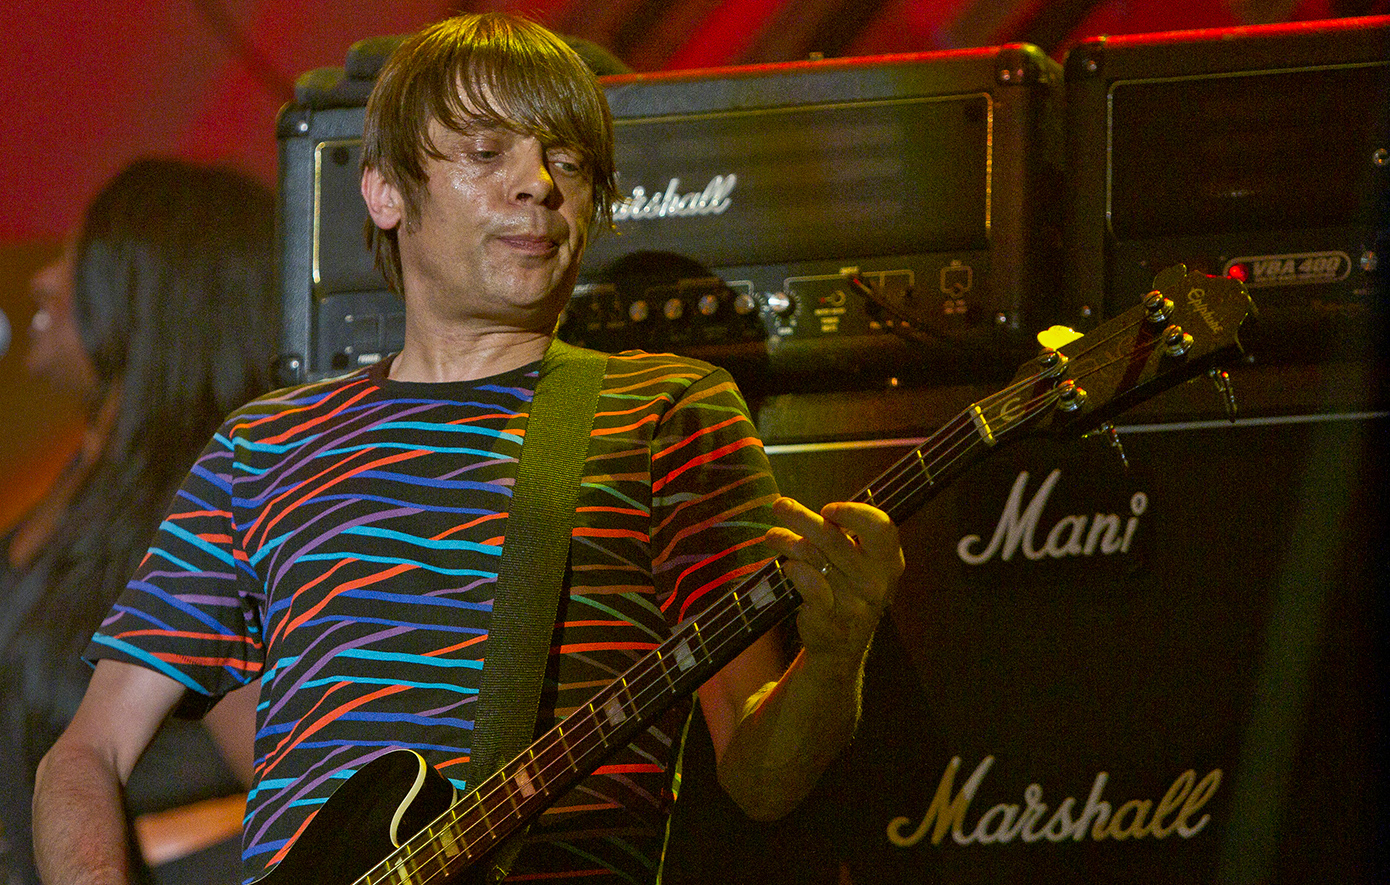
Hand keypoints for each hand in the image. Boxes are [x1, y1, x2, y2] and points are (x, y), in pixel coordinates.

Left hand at [762, 496, 903, 675]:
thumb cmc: (846, 590)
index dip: (853, 513)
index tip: (826, 509)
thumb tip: (796, 509)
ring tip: (774, 535)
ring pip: (812, 557)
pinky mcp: (830, 617)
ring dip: (788, 541)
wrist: (840, 645)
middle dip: (801, 518)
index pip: (881, 528)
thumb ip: (838, 536)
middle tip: (780, 505)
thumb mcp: (855, 562)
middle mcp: (876, 581)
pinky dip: (793, 570)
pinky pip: (806, 582)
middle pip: (834, 539)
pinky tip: (788, 567)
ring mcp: (854, 602)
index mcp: (888, 561)